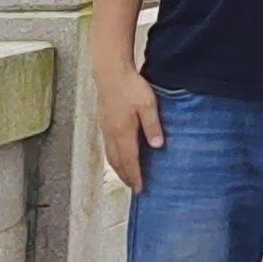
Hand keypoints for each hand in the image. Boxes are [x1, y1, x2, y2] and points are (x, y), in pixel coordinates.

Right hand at [95, 54, 164, 194]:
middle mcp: (112, 134)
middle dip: (125, 176)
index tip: (140, 188)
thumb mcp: (148, 105)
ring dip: (118, 168)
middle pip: (117, 162)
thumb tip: (158, 146)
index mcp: (123, 132)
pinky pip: (108, 147)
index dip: (135, 176)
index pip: (129, 160)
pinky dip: (114, 157)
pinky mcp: (104, 123)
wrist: (110, 73)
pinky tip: (119, 156)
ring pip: (111, 155)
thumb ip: (153, 126)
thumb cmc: (130, 87)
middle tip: (134, 187)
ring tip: (127, 176)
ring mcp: (106, 129)